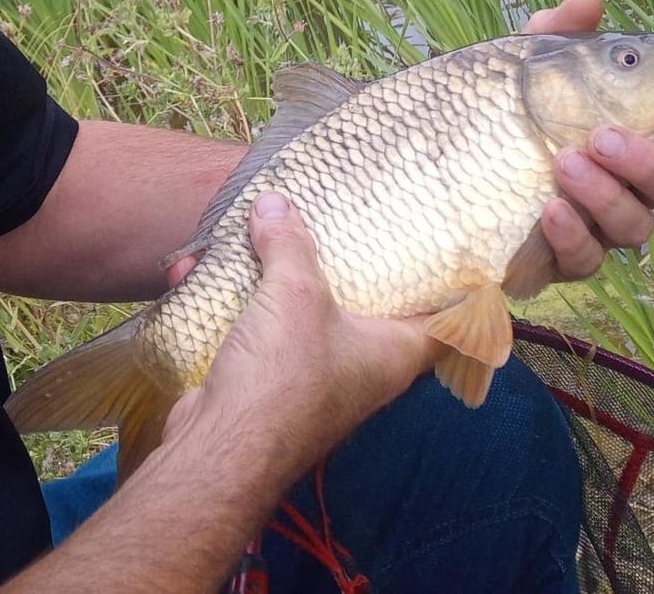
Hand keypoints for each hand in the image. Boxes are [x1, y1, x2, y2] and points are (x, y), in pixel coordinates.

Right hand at [165, 194, 436, 483]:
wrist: (219, 452)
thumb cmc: (284, 374)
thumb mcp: (295, 293)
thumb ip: (290, 243)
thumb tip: (274, 201)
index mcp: (394, 352)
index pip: (445, 322)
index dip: (454, 291)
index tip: (448, 252)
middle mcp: (363, 368)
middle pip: (370, 307)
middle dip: (352, 264)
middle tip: (349, 220)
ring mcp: (314, 378)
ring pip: (303, 313)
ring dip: (274, 275)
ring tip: (259, 231)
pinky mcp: (267, 382)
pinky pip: (258, 328)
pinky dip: (233, 301)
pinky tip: (199, 271)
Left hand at [524, 0, 653, 279]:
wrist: (447, 164)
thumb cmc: (512, 110)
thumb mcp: (530, 66)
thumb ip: (560, 34)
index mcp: (640, 137)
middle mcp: (631, 187)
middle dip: (648, 164)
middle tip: (605, 137)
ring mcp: (600, 227)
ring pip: (633, 226)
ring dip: (606, 195)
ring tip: (566, 162)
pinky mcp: (563, 259)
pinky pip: (585, 260)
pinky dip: (573, 236)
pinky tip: (551, 209)